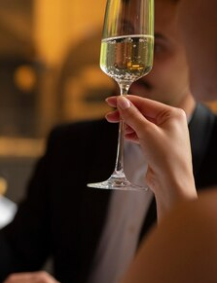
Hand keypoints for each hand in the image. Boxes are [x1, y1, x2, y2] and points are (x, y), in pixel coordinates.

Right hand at [106, 95, 195, 215]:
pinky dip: (134, 134)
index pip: (145, 103)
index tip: (110, 101)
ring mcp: (166, 134)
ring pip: (142, 124)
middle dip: (126, 115)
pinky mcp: (159, 145)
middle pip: (143, 113)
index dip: (126, 101)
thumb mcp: (146, 132)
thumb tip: (121, 101)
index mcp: (173, 114)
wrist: (172, 181)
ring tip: (120, 129)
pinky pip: (144, 134)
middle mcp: (171, 122)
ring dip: (129, 125)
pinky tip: (127, 136)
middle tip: (109, 117)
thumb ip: (132, 115)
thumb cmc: (166, 156)